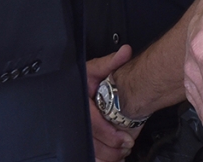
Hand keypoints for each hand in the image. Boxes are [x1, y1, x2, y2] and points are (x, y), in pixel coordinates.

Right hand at [87, 45, 136, 160]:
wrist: (76, 90)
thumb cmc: (87, 81)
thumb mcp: (96, 70)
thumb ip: (110, 62)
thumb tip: (125, 51)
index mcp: (79, 103)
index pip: (94, 124)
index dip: (110, 135)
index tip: (126, 139)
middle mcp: (76, 119)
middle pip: (92, 143)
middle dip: (111, 149)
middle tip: (127, 148)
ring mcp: (76, 130)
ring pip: (91, 151)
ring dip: (108, 156)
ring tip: (122, 154)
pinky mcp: (80, 138)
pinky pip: (90, 154)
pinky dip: (102, 159)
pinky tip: (113, 158)